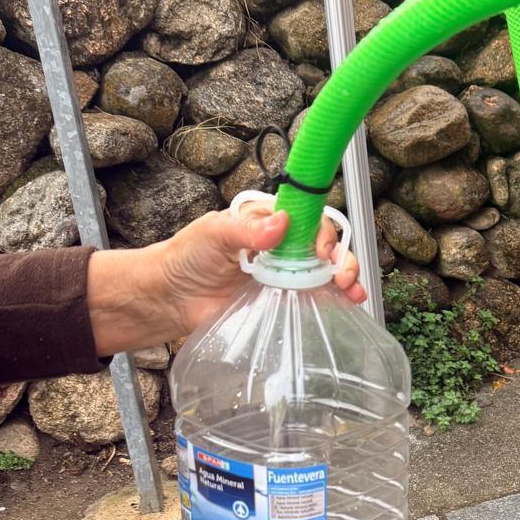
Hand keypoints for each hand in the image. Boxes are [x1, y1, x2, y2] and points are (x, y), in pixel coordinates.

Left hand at [87, 205, 366, 356]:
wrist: (169, 298)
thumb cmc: (186, 258)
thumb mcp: (214, 233)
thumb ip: (247, 230)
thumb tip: (282, 223)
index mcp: (268, 222)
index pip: (307, 218)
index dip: (321, 231)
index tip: (320, 250)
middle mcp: (282, 246)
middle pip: (324, 244)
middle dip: (340, 256)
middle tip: (338, 273)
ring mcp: (285, 274)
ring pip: (325, 270)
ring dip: (344, 276)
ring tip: (350, 290)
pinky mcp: (283, 301)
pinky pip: (315, 297)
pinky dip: (336, 298)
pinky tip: (349, 301)